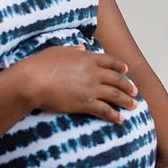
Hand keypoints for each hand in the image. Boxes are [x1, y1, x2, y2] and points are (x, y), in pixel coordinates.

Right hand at [17, 45, 139, 122]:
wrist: (32, 80)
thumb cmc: (41, 64)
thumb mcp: (58, 50)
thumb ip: (73, 50)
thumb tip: (81, 48)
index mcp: (87, 58)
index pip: (110, 62)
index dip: (120, 67)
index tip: (126, 71)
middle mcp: (93, 72)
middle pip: (117, 79)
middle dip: (128, 86)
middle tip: (135, 92)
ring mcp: (91, 88)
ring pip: (115, 95)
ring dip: (127, 101)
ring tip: (134, 106)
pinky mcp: (85, 103)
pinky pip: (105, 110)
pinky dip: (114, 115)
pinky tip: (120, 119)